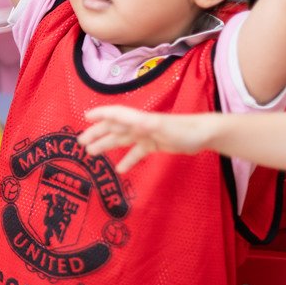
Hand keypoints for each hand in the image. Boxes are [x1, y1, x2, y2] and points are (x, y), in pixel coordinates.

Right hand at [77, 106, 213, 172]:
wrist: (205, 134)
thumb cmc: (184, 129)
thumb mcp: (161, 126)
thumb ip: (143, 124)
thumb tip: (126, 122)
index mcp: (139, 119)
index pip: (115, 114)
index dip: (100, 114)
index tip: (84, 117)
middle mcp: (140, 125)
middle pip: (114, 128)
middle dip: (97, 133)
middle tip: (80, 143)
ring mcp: (147, 135)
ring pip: (122, 140)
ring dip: (106, 145)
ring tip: (92, 153)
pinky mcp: (155, 144)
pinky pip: (137, 152)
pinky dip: (127, 160)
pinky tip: (120, 169)